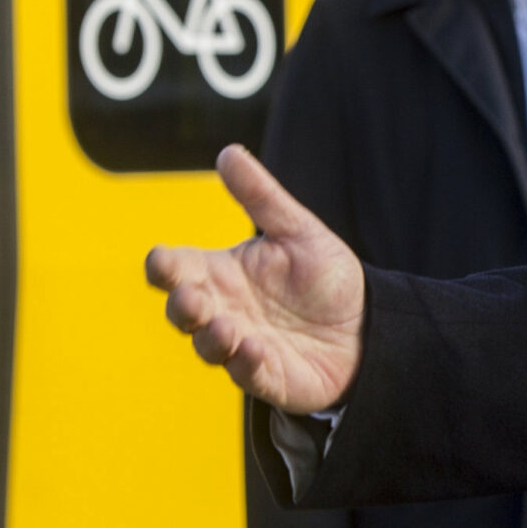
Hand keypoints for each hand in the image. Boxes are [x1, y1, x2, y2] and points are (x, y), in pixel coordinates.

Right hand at [146, 145, 364, 412]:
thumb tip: (228, 152)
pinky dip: (247, 363)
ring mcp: (241, 345)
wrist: (365, 325)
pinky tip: (255, 349)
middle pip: (184, 311)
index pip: (178, 269)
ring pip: (209, 347)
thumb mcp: (296, 230)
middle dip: (183, 305)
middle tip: (192, 297)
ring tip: (226, 327)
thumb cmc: (323, 278)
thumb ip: (260, 196)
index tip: (160, 259)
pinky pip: (248, 374)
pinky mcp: (266, 376)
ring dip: (212, 338)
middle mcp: (223, 310)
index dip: (164, 266)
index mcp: (220, 273)